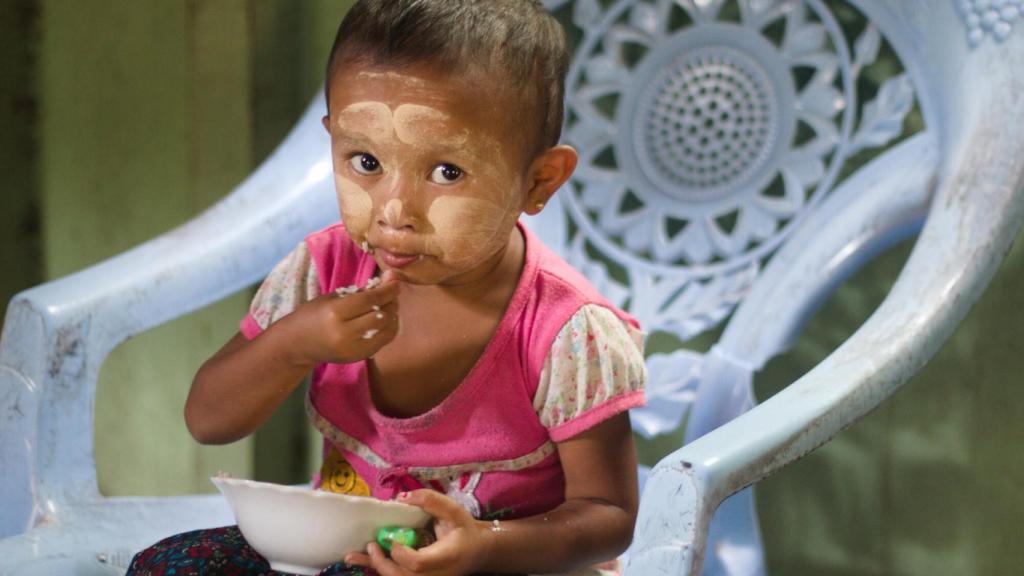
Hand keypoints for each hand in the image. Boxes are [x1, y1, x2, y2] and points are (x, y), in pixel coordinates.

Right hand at [276, 270, 400, 366]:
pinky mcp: (357, 358)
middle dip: (391, 303)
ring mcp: (352, 349)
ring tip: (388, 306)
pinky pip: (383, 342)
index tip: (395, 281)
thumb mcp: (334, 298)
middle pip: (380, 316)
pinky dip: (389, 329)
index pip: (369, 299)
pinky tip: (384, 320)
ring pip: (386, 331)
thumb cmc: (314, 314)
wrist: (297, 344)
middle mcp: (344, 333)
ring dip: (392, 316)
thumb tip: (392, 276)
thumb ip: (363, 290)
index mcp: (335, 313)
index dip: (387, 290)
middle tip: (391, 294)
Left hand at [344, 490, 489, 575]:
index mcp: (446, 557)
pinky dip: (379, 569)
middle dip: (382, 563)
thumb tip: (402, 498)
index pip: (418, 563)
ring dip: (375, 567)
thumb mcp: (454, 511)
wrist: (477, 552)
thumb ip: (431, 501)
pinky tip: (360, 560)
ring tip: (353, 555)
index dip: (401, 554)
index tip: (393, 539)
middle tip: (371, 544)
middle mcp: (435, 574)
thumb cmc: (465, 530)